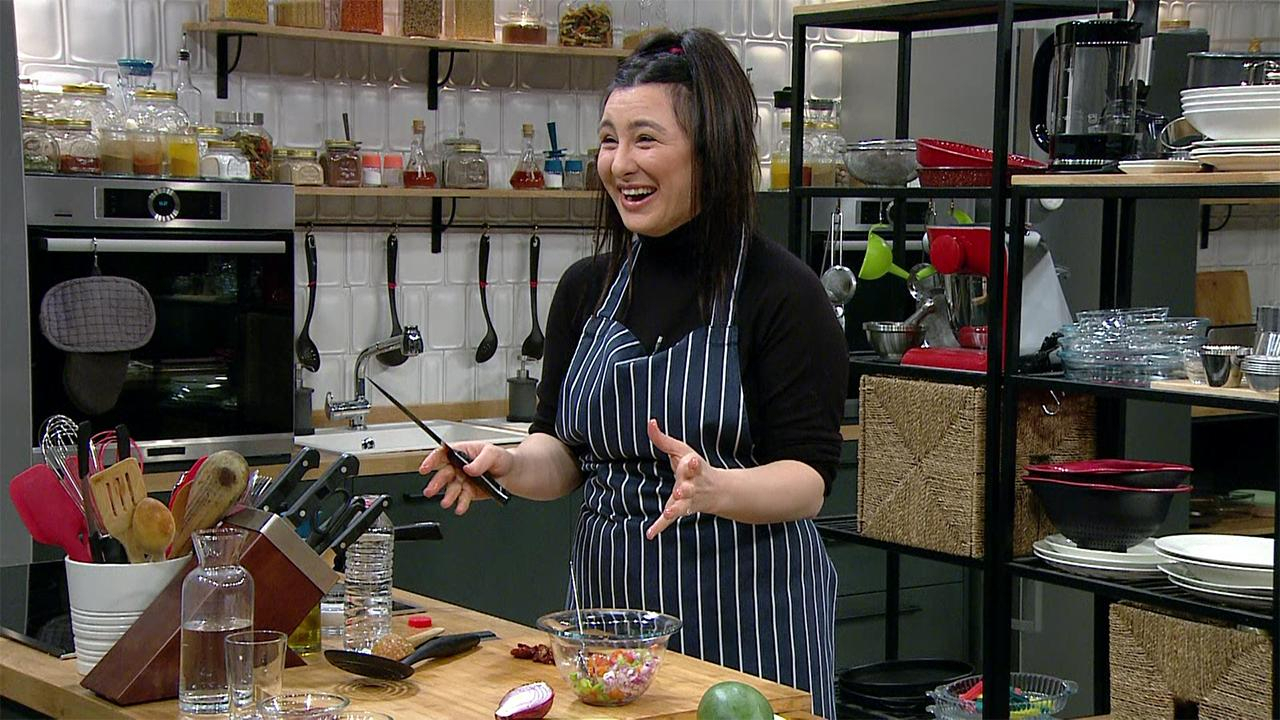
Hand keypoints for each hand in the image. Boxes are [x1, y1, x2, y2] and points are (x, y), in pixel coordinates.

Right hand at [419, 441, 512, 514]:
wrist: (511, 473)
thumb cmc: (500, 458)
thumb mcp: (493, 453)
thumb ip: (481, 460)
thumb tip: (469, 468)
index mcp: (461, 452)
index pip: (442, 454)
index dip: (431, 460)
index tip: (425, 468)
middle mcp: (459, 467)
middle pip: (443, 474)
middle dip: (436, 483)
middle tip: (430, 490)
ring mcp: (463, 481)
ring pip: (451, 489)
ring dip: (447, 496)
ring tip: (446, 502)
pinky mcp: (469, 492)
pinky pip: (462, 498)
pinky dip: (461, 504)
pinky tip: (460, 507)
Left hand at [645, 419, 720, 539]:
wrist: (715, 491)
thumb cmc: (694, 467)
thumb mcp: (681, 450)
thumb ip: (662, 439)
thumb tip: (649, 422)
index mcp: (694, 470)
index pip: (694, 466)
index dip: (693, 464)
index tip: (693, 460)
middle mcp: (693, 486)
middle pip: (689, 488)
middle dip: (685, 489)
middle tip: (680, 490)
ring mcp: (687, 500)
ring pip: (682, 506)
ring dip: (676, 509)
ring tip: (668, 512)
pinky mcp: (680, 510)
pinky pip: (670, 520)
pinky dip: (660, 527)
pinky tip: (650, 535)